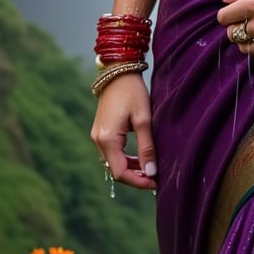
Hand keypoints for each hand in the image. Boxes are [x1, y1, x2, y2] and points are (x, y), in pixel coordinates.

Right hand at [90, 73, 157, 189]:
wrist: (118, 70)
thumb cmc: (133, 92)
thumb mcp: (144, 119)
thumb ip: (147, 147)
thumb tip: (151, 172)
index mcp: (107, 139)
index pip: (120, 172)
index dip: (138, 181)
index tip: (155, 183)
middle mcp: (98, 140)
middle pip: (115, 170)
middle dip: (135, 176)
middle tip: (156, 177)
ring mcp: (97, 135)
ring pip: (113, 161)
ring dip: (131, 167)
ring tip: (150, 167)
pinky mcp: (100, 131)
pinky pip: (112, 152)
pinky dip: (125, 157)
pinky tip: (140, 156)